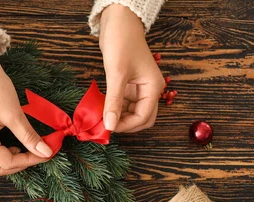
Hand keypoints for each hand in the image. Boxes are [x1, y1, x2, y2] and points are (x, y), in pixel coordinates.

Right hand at [0, 33, 51, 176]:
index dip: (29, 160)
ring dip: (2, 164)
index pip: (7, 163)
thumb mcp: (14, 114)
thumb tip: (46, 152)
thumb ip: (29, 136)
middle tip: (35, 153)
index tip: (46, 154)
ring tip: (17, 150)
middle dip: (17, 165)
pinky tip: (4, 146)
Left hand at [99, 4, 164, 131]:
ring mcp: (139, 88)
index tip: (108, 127)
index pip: (144, 117)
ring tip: (101, 118)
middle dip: (125, 125)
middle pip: (142, 118)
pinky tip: (102, 109)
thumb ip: (114, 102)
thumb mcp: (117, 74)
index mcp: (153, 87)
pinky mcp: (128, 85)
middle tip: (106, 126)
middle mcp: (149, 90)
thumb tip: (110, 126)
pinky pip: (123, 104)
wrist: (118, 22)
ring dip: (118, 118)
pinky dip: (114, 109)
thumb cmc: (121, 43)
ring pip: (132, 112)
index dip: (126, 125)